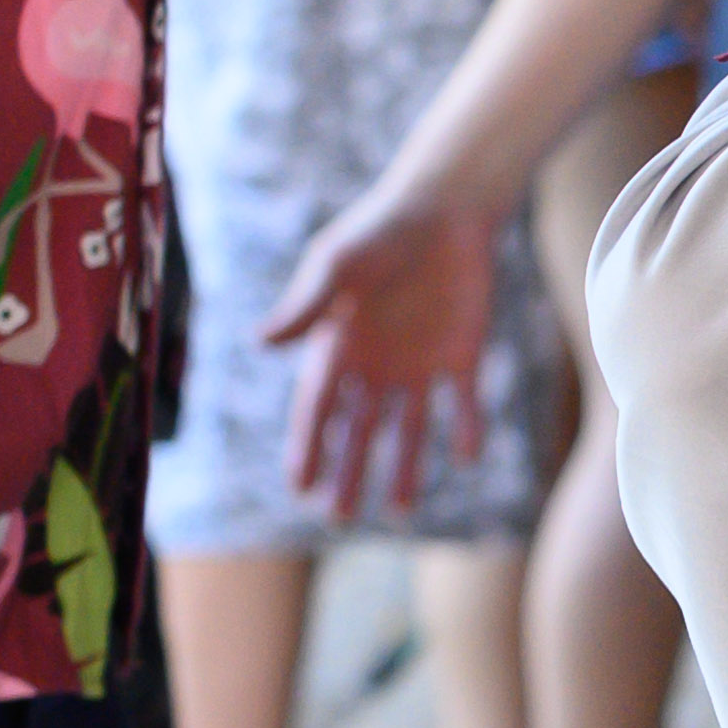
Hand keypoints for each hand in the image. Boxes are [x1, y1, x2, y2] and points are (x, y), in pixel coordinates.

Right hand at [263, 178, 501, 521]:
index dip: (307, 448)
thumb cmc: (380, 231)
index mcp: (337, 347)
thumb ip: (307, 306)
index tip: (299, 488)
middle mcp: (375, 365)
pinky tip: (466, 456)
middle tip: (340, 518)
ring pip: (409, 428)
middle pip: (358, 431)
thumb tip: (261, 345)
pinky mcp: (463, 355)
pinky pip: (463, 402)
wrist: (445, 209)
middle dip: (348, 473)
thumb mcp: (337, 265)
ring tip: (402, 510)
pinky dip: (465, 427)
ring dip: (405, 466)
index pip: (316, 410)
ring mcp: (419, 364)